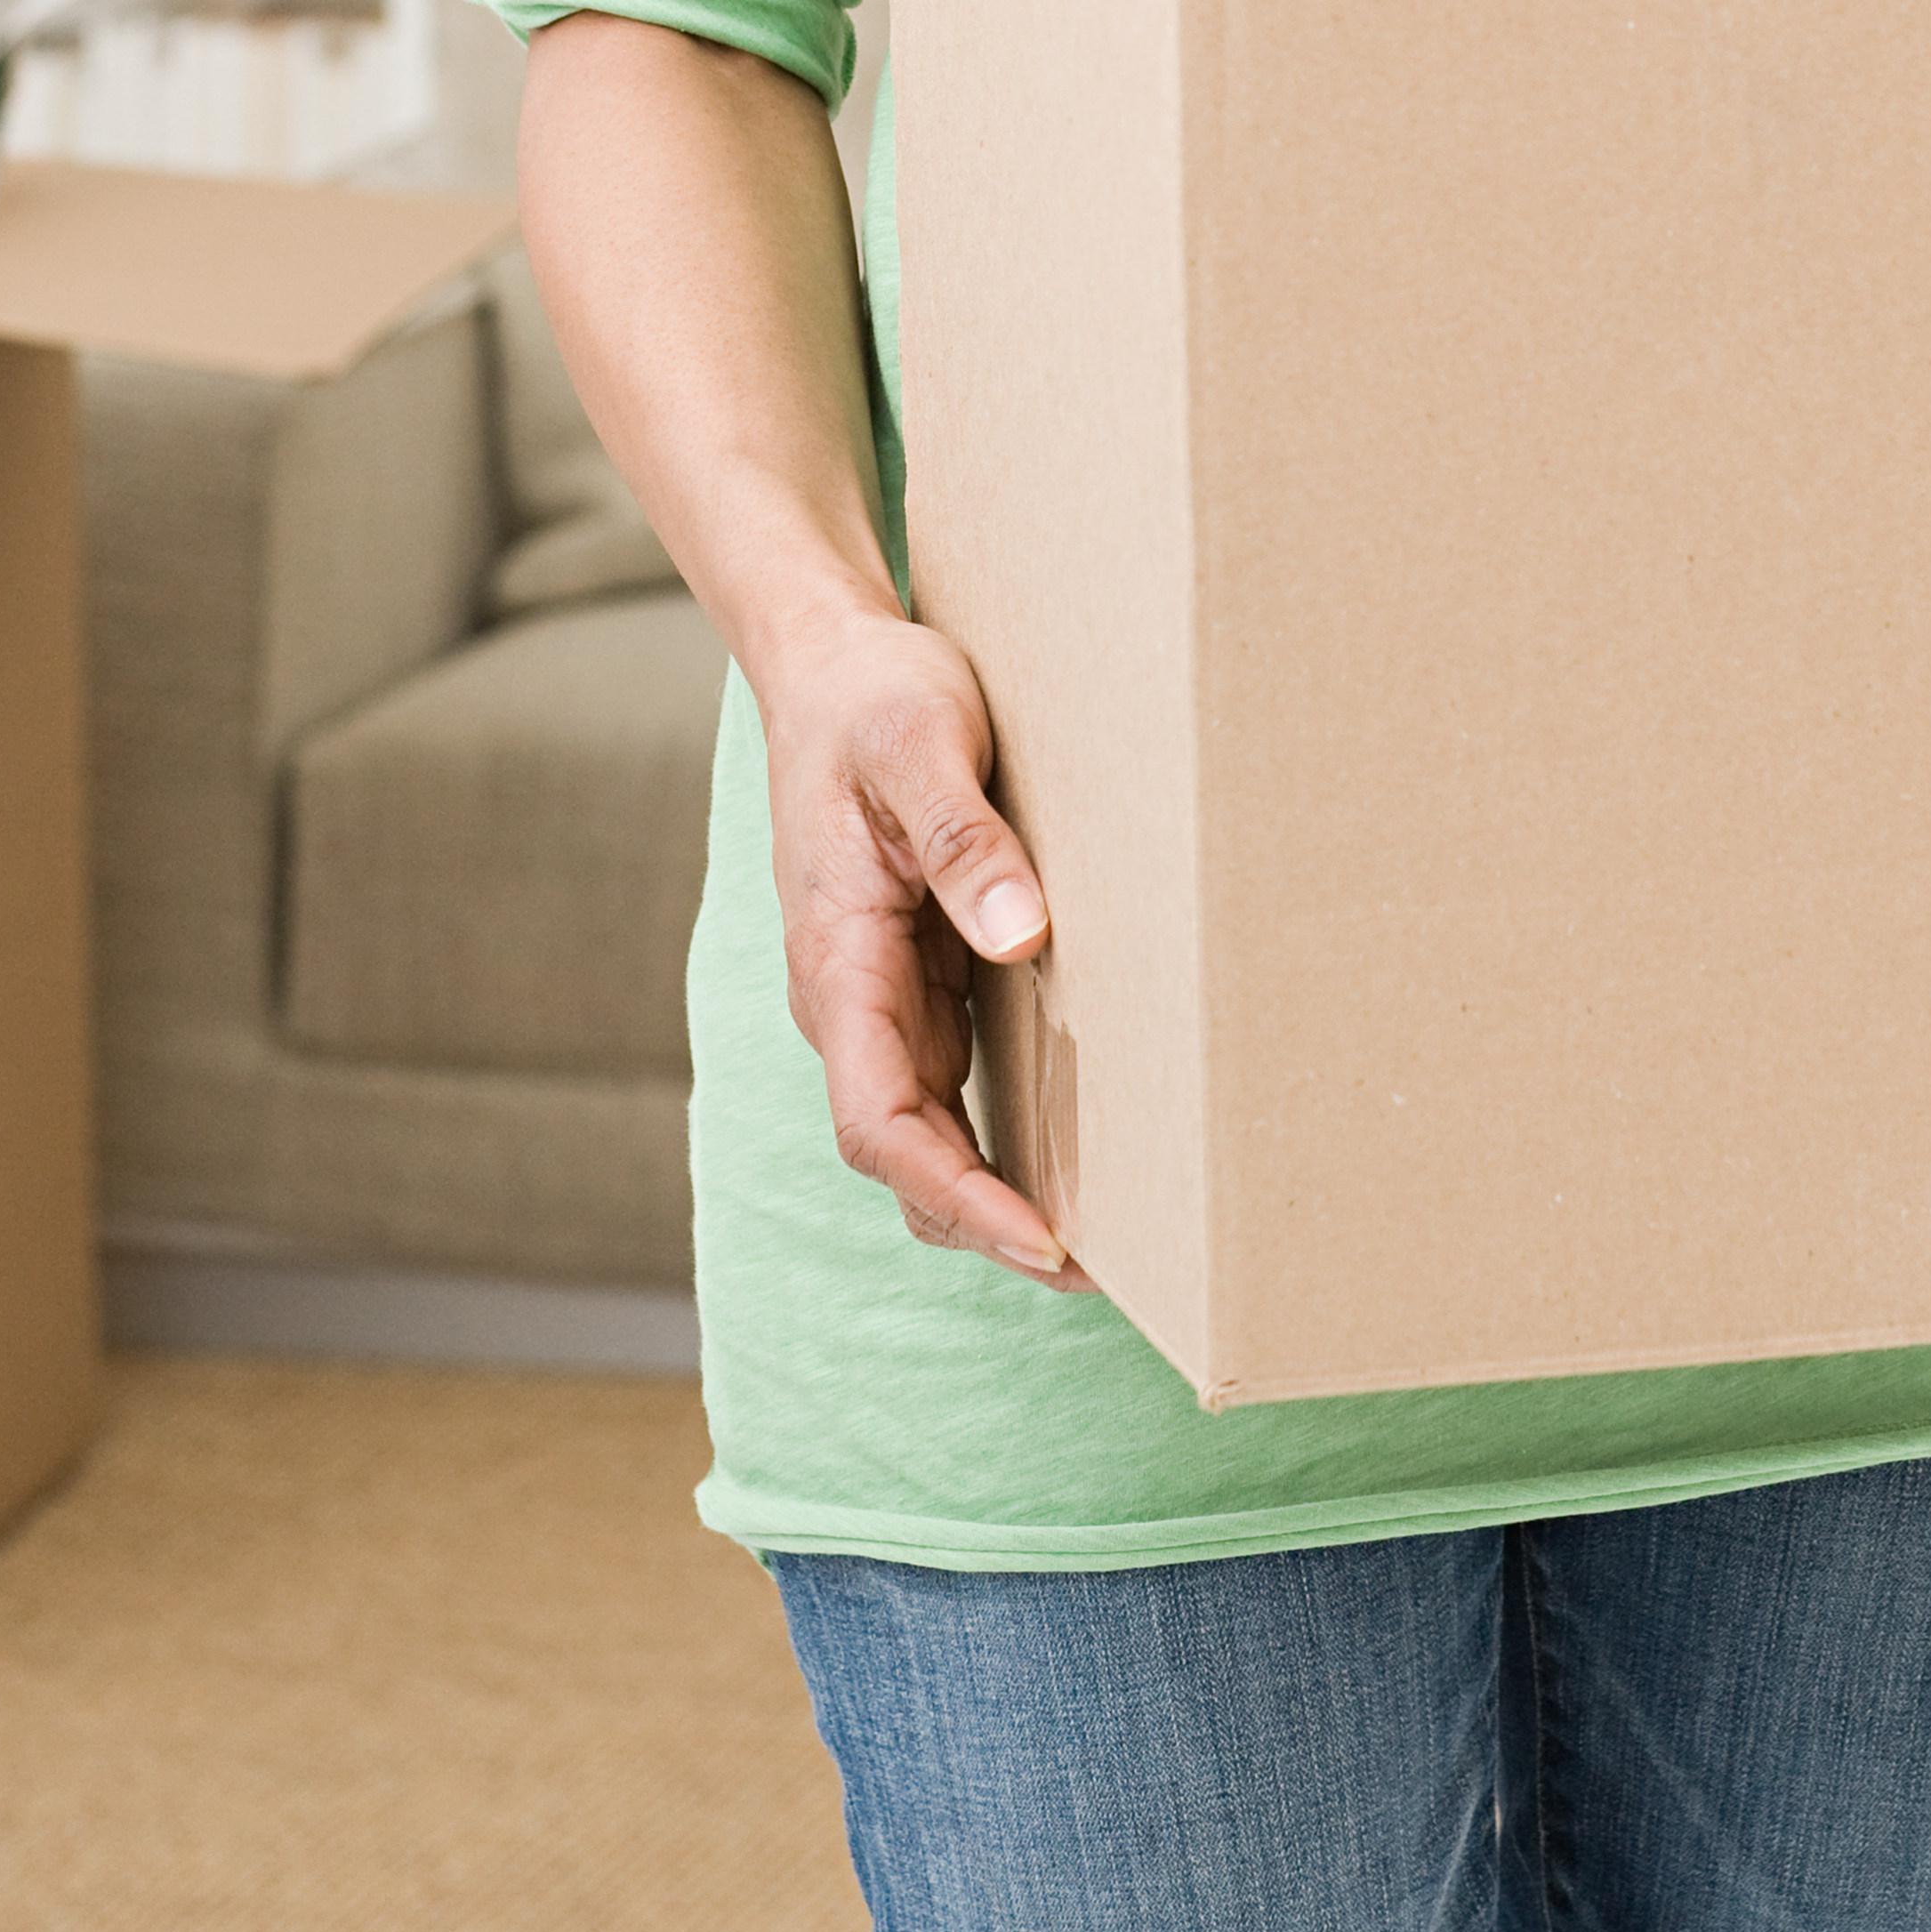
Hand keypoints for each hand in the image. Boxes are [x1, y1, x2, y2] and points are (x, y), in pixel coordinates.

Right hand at [759, 600, 1079, 1282]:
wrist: (830, 663)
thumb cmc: (873, 696)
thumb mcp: (919, 743)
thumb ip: (962, 838)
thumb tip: (1020, 936)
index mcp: (834, 958)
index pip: (880, 1122)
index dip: (956, 1193)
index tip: (1039, 1239)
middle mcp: (848, 997)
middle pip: (905, 1150)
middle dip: (986, 1221)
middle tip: (1097, 1268)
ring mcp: (880, 993)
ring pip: (927, 1127)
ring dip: (995, 1190)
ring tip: (1100, 1239)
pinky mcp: (916, 974)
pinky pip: (952, 1079)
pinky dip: (1000, 1132)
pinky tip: (1072, 1149)